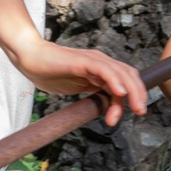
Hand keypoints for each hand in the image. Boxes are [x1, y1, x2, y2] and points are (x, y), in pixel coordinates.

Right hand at [17, 40, 148, 125]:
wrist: (30, 58)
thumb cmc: (50, 73)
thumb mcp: (78, 89)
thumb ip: (93, 96)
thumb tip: (106, 110)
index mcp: (101, 69)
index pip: (126, 80)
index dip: (135, 95)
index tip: (135, 112)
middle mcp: (101, 62)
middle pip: (129, 75)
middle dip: (139, 94)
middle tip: (141, 112)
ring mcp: (93, 60)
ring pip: (121, 73)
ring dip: (131, 92)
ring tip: (135, 108)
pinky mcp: (83, 61)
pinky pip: (103, 70)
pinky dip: (115, 81)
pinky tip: (120, 93)